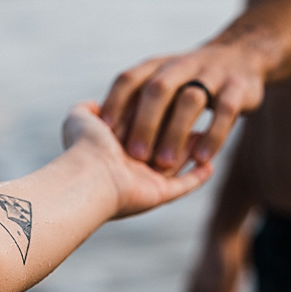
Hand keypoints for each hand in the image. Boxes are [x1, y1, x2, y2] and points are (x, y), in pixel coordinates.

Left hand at [61, 101, 212, 219]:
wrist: (89, 177)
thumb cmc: (84, 145)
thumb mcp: (80, 117)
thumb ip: (87, 109)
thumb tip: (95, 105)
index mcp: (120, 140)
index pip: (143, 120)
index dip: (150, 109)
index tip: (159, 99)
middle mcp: (136, 158)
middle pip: (163, 138)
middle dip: (173, 126)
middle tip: (190, 110)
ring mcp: (148, 177)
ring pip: (177, 158)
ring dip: (189, 147)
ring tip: (202, 133)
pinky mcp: (160, 192)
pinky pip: (185, 184)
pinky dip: (198, 176)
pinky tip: (210, 164)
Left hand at [101, 42, 265, 174]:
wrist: (241, 53)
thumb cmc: (186, 79)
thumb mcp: (155, 76)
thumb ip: (127, 95)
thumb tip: (90, 116)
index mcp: (157, 66)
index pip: (130, 78)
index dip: (116, 102)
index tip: (105, 132)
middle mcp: (182, 66)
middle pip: (159, 87)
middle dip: (145, 121)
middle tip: (135, 155)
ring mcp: (212, 75)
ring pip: (191, 99)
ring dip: (176, 133)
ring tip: (164, 163)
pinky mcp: (238, 89)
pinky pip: (224, 113)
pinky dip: (213, 137)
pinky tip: (202, 161)